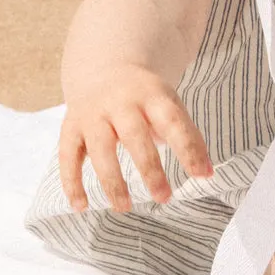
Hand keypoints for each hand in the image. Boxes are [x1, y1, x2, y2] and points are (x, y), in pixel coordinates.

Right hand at [58, 64, 213, 213]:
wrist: (104, 68)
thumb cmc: (145, 98)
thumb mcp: (168, 104)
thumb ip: (186, 135)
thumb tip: (206, 173)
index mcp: (151, 94)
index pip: (172, 121)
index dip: (188, 148)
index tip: (201, 176)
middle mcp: (120, 102)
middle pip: (135, 136)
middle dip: (149, 169)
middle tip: (164, 198)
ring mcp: (93, 113)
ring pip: (100, 148)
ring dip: (112, 180)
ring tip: (124, 207)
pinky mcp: (71, 126)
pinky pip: (68, 155)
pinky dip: (72, 182)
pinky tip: (81, 206)